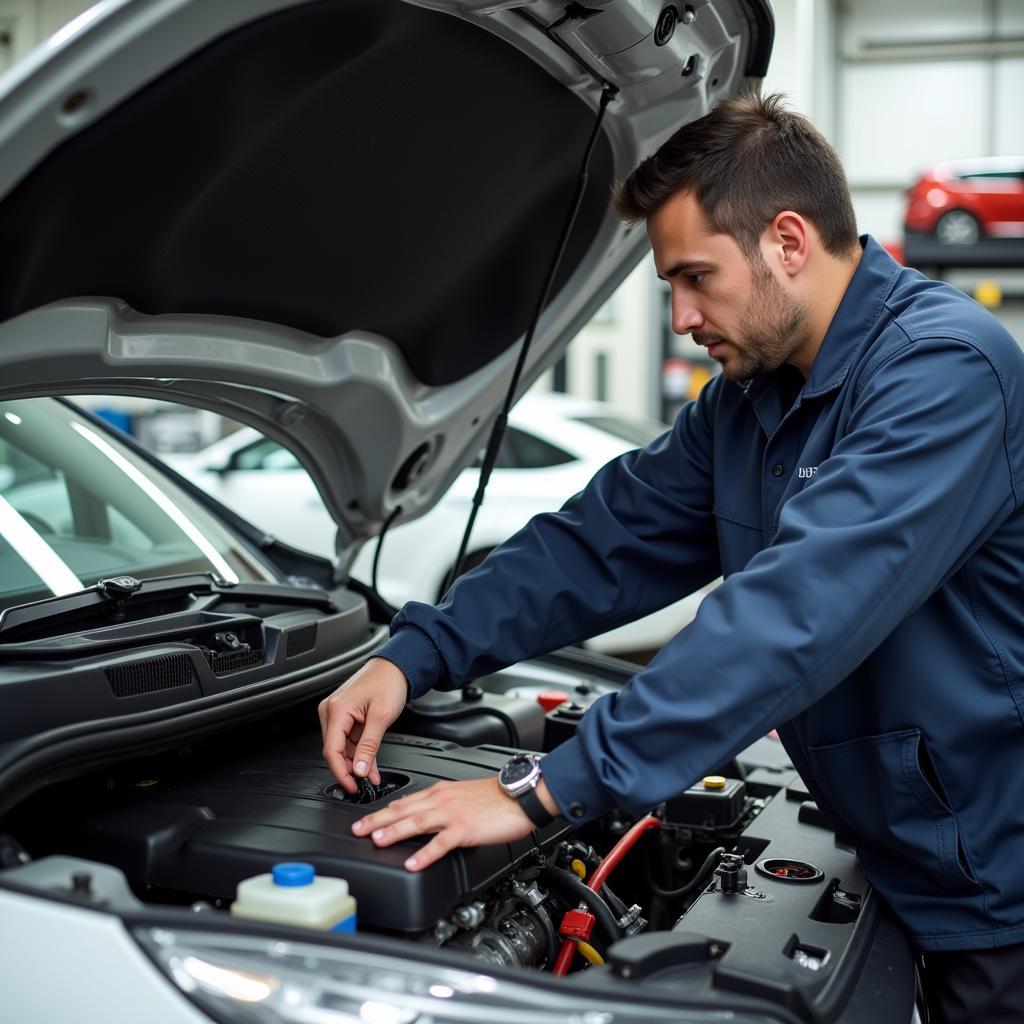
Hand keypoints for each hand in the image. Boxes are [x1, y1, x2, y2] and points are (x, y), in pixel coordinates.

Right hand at [318, 657, 408, 793]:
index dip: (341, 773)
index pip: (331, 751)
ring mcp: (337, 712)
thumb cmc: (388, 682)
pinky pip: (349, 739)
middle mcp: (331, 711)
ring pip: (342, 747)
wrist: (396, 666)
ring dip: (356, 762)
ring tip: (373, 774)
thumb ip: (369, 746)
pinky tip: (370, 764)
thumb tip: (359, 770)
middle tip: (367, 780)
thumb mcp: (381, 717)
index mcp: (336, 710)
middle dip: (350, 768)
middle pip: (334, 750)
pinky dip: (359, 751)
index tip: (353, 786)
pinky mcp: (345, 714)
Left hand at [352, 777, 539, 870]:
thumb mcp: (463, 794)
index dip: (383, 811)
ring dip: (394, 832)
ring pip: (417, 822)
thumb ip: (443, 803)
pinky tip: (412, 863)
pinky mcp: (466, 828)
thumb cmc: (497, 796)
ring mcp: (453, 814)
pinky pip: (440, 843)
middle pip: (404, 810)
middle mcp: (443, 800)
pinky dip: (424, 854)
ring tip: (377, 841)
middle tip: (357, 830)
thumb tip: (426, 813)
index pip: (405, 801)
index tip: (366, 819)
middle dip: (378, 820)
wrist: (521, 794)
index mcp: (441, 791)